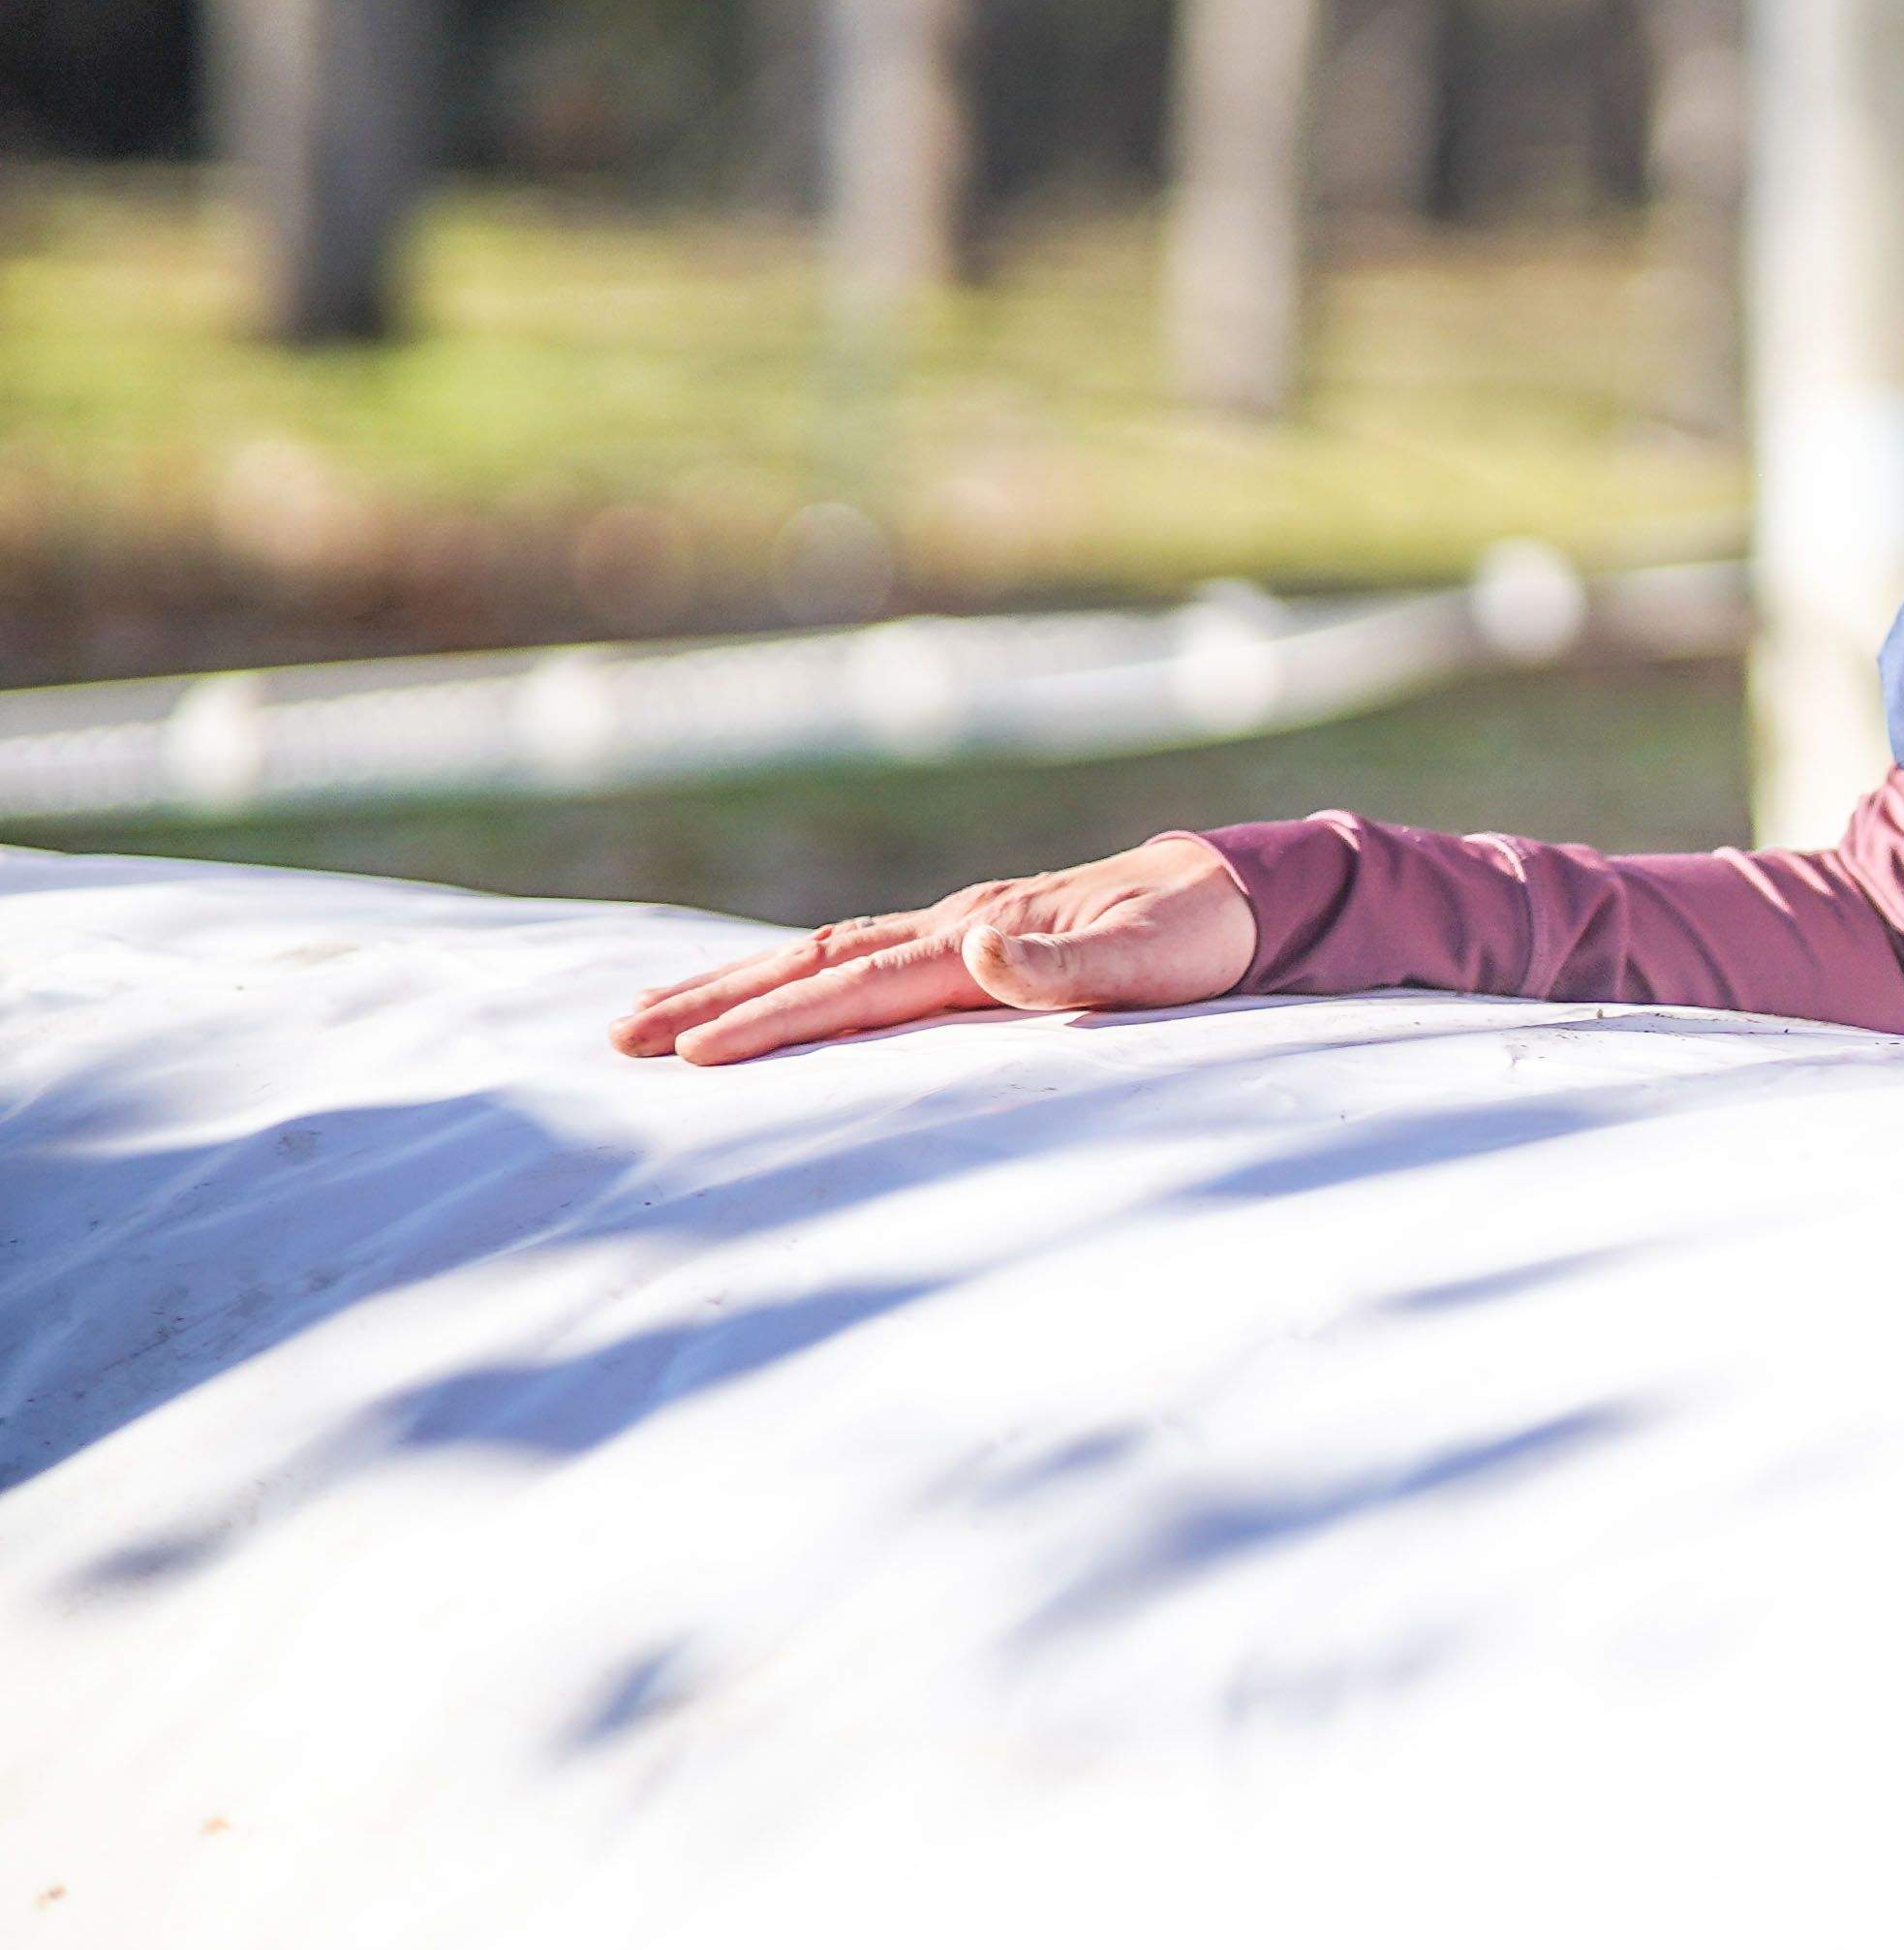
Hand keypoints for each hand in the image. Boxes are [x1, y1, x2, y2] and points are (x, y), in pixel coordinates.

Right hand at [607, 834, 1256, 1066]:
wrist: (1240, 895)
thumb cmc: (1203, 938)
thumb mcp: (1159, 957)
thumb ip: (1073, 959)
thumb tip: (977, 942)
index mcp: (983, 937)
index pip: (859, 986)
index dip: (778, 1020)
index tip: (696, 1055)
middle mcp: (955, 928)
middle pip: (814, 963)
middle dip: (715, 1001)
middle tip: (617, 1040)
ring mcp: (957, 930)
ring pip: (824, 956)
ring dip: (736, 987)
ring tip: (649, 1022)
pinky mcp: (969, 943)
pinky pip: (859, 961)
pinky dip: (794, 979)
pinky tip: (759, 998)